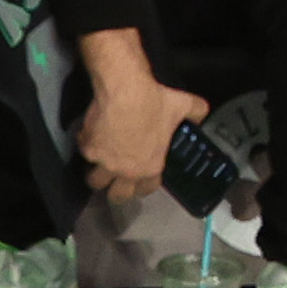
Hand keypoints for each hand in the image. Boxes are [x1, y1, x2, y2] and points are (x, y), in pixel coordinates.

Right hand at [76, 38, 208, 201]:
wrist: (125, 91)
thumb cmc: (155, 102)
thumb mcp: (183, 105)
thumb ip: (195, 113)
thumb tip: (201, 114)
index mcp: (151, 166)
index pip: (147, 189)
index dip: (144, 187)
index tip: (141, 181)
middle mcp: (127, 170)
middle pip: (117, 196)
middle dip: (116, 192)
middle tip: (115, 182)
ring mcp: (104, 162)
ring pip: (95, 181)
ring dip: (97, 176)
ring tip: (99, 166)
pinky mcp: (88, 149)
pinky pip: (85, 153)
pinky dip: (87, 146)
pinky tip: (91, 138)